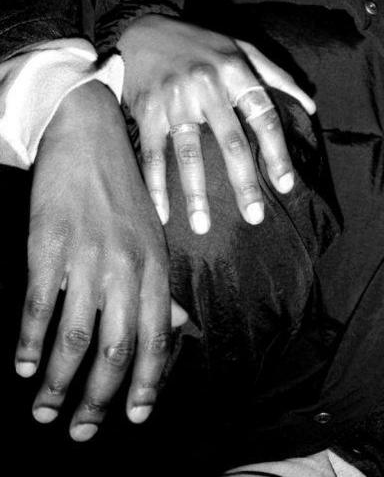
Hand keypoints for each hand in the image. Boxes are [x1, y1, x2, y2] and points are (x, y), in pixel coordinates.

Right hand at [17, 81, 183, 439]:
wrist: (91, 136)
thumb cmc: (123, 194)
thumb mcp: (153, 237)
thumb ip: (160, 287)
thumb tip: (178, 330)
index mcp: (156, 265)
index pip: (157, 336)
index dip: (148, 381)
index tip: (136, 417)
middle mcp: (128, 265)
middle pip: (118, 348)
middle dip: (99, 398)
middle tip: (79, 431)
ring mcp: (88, 255)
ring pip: (77, 335)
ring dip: (58, 381)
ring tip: (44, 410)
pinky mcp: (49, 244)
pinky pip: (39, 304)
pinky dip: (29, 341)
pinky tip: (21, 365)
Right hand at [119, 14, 315, 232]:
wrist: (142, 28)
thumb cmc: (201, 43)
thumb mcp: (242, 48)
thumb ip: (277, 76)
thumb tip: (310, 105)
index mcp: (236, 70)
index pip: (264, 116)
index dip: (277, 152)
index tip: (286, 184)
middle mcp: (207, 85)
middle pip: (231, 142)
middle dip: (244, 183)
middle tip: (254, 217)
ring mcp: (174, 99)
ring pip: (189, 153)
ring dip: (196, 193)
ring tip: (204, 227)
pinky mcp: (146, 110)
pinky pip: (153, 154)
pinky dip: (156, 186)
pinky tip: (163, 213)